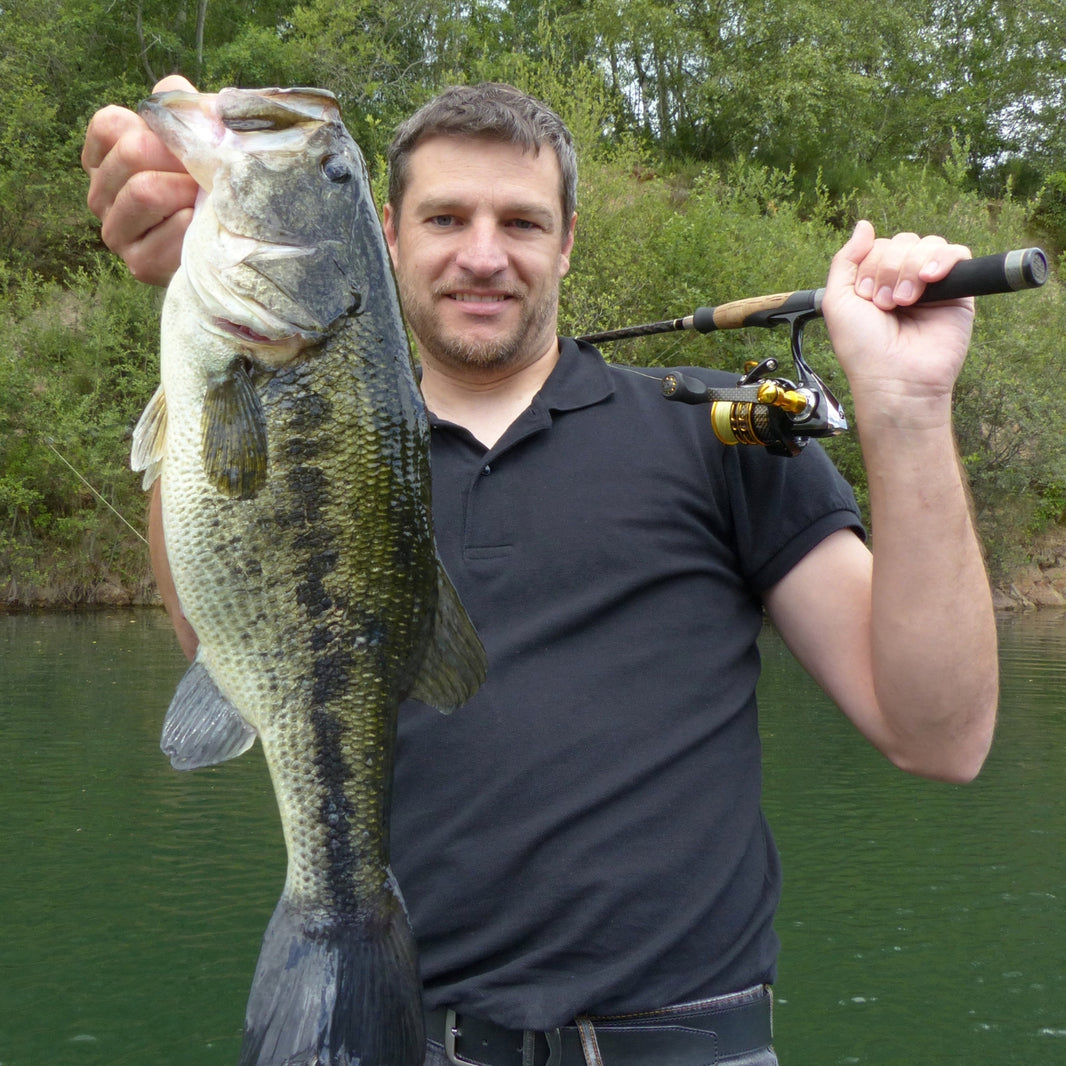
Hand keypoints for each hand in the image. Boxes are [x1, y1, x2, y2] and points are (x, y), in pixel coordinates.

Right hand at [82, 74, 199, 285]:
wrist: (231, 245)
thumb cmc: (209, 187)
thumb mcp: (197, 141)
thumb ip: (181, 107)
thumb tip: (172, 90)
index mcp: (104, 160)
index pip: (109, 125)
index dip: (156, 130)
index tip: (184, 147)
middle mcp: (100, 195)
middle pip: (132, 153)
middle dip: (179, 159)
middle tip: (204, 175)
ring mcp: (116, 232)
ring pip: (145, 191)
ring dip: (187, 192)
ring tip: (204, 200)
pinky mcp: (138, 264)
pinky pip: (167, 232)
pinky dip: (194, 226)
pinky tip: (202, 228)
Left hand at [821, 220, 974, 429]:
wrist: (894, 378)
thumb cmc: (863, 349)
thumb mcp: (837, 301)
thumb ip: (845, 260)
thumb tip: (863, 225)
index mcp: (876, 281)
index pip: (878, 245)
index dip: (870, 264)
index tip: (866, 297)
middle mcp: (904, 280)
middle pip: (902, 242)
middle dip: (888, 268)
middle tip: (884, 304)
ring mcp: (932, 285)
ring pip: (927, 244)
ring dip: (909, 269)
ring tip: (904, 301)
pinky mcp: (959, 292)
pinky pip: (958, 254)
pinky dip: (942, 259)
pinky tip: (929, 279)